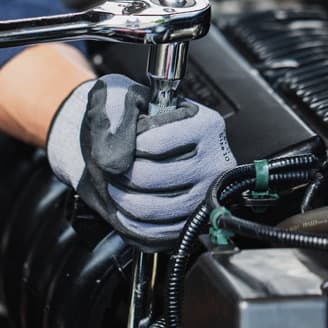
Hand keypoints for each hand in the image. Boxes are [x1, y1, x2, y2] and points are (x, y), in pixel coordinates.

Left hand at [47, 74, 234, 248]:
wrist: (154, 145)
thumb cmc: (144, 120)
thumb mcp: (132, 97)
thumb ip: (120, 110)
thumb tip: (115, 150)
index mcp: (206, 125)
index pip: (155, 142)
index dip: (128, 145)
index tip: (124, 143)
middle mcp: (215, 161)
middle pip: (151, 176)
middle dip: (121, 174)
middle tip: (112, 169)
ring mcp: (207, 194)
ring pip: (153, 206)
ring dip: (123, 199)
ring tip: (115, 186)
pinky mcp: (195, 220)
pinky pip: (159, 231)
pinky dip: (133, 222)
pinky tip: (125, 208)